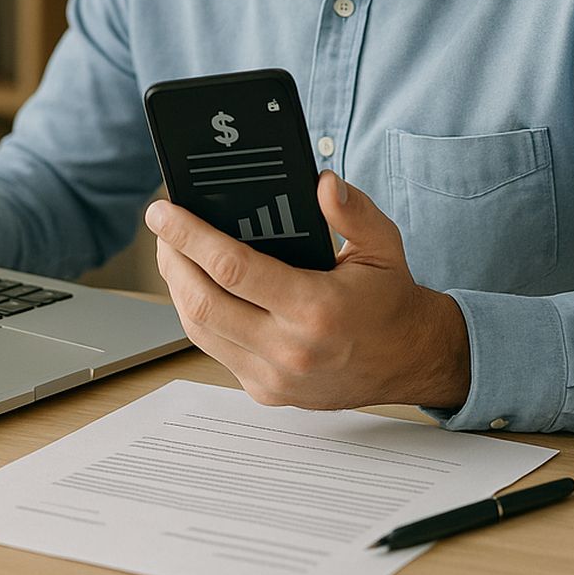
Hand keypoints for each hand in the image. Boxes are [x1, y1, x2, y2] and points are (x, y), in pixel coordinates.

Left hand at [146, 171, 470, 409]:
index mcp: (315, 310)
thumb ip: (352, 211)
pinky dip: (196, 315)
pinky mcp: (266, 392)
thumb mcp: (383, 245)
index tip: (163, 212)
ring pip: (199, 329)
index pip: (232, 268)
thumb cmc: (390, 299)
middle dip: (170, 258)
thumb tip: (322, 183)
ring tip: (171, 251)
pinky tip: (194, 285)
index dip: (189, 235)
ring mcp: (274, 378)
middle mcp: (290, 350)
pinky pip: (214, 350)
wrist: (412, 361)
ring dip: (176, 286)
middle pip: (201, 301)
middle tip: (161, 226)